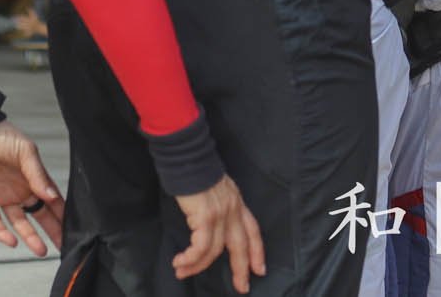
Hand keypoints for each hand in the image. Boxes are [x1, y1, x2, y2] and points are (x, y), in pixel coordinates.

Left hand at [0, 118, 62, 256]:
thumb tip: (52, 196)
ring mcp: (3, 196)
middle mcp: (20, 190)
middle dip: (51, 231)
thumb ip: (38, 174)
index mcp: (33, 178)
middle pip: (39, 215)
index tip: (73, 229)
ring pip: (19, 222)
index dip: (62, 215)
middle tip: (62, 247)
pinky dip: (1, 232)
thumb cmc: (3, 137)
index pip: (52, 201)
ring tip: (41, 251)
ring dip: (29, 236)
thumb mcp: (26, 151)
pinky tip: (11, 241)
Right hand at [174, 173, 265, 291]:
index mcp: (237, 202)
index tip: (259, 269)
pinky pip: (201, 247)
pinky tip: (180, 263)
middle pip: (241, 246)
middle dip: (242, 269)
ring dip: (197, 266)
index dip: (257, 251)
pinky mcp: (205, 217)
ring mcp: (221, 213)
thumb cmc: (196, 170)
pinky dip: (191, 258)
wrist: (188, 157)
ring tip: (183, 272)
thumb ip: (219, 205)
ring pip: (215, 250)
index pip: (253, 230)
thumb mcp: (216, 188)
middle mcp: (233, 209)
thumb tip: (209, 223)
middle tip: (242, 288)